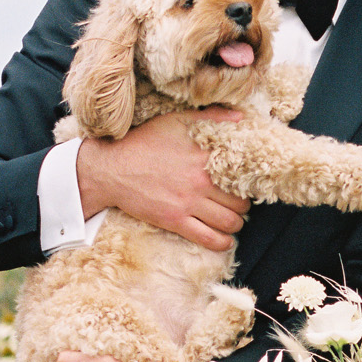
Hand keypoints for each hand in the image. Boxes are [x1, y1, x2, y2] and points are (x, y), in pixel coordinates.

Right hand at [76, 111, 250, 250]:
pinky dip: (222, 243)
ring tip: (233, 221)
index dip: (249, 181)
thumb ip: (210, 118)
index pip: (242, 174)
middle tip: (239, 205)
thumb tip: (240, 118)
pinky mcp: (174, 220)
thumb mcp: (176, 121)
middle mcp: (200, 181)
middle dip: (243, 206)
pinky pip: (207, 238)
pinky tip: (225, 240)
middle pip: (240, 202)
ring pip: (229, 222)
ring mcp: (187, 203)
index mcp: (204, 156)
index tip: (249, 183)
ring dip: (235, 224)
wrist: (111, 168)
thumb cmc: (144, 142)